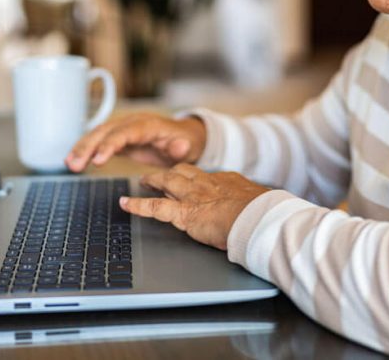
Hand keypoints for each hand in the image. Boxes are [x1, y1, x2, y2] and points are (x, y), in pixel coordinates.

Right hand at [65, 113, 206, 171]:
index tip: (98, 160)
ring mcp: (124, 129)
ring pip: (98, 134)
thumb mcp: (189, 146)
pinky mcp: (119, 138)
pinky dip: (86, 149)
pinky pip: (99, 141)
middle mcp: (133, 123)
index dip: (110, 144)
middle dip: (89, 146)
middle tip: (74, 164)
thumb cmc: (186, 142)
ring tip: (69, 164)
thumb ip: (182, 148)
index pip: (125, 133)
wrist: (184, 136)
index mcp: (148, 125)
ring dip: (82, 148)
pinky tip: (73, 160)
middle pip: (106, 131)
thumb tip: (180, 146)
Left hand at [121, 164, 269, 249]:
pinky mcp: (183, 212)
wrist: (258, 217)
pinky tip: (125, 204)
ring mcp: (192, 196)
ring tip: (142, 180)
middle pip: (183, 172)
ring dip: (153, 180)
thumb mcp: (259, 206)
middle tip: (159, 175)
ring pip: (167, 181)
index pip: (205, 177)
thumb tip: (258, 213)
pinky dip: (138, 205)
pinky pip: (154, 206)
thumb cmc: (263, 214)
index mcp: (226, 182)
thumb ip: (250, 207)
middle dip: (169, 172)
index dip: (194, 177)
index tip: (190, 178)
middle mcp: (207, 184)